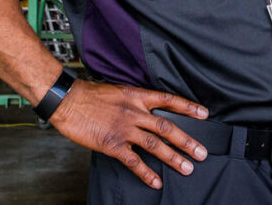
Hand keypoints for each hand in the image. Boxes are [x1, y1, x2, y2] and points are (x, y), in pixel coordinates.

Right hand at [48, 80, 209, 189]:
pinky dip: (146, 173)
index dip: (188, 107)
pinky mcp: (112, 144)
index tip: (204, 114)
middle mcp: (134, 112)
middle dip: (187, 141)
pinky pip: (134, 161)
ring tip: (188, 167)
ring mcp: (124, 129)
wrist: (67, 100)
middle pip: (167, 127)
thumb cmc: (89, 94)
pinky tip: (156, 181)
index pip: (168, 100)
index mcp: (136, 96)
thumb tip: (147, 109)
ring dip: (173, 158)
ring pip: (155, 145)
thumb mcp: (117, 90)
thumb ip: (134, 100)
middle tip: (202, 152)